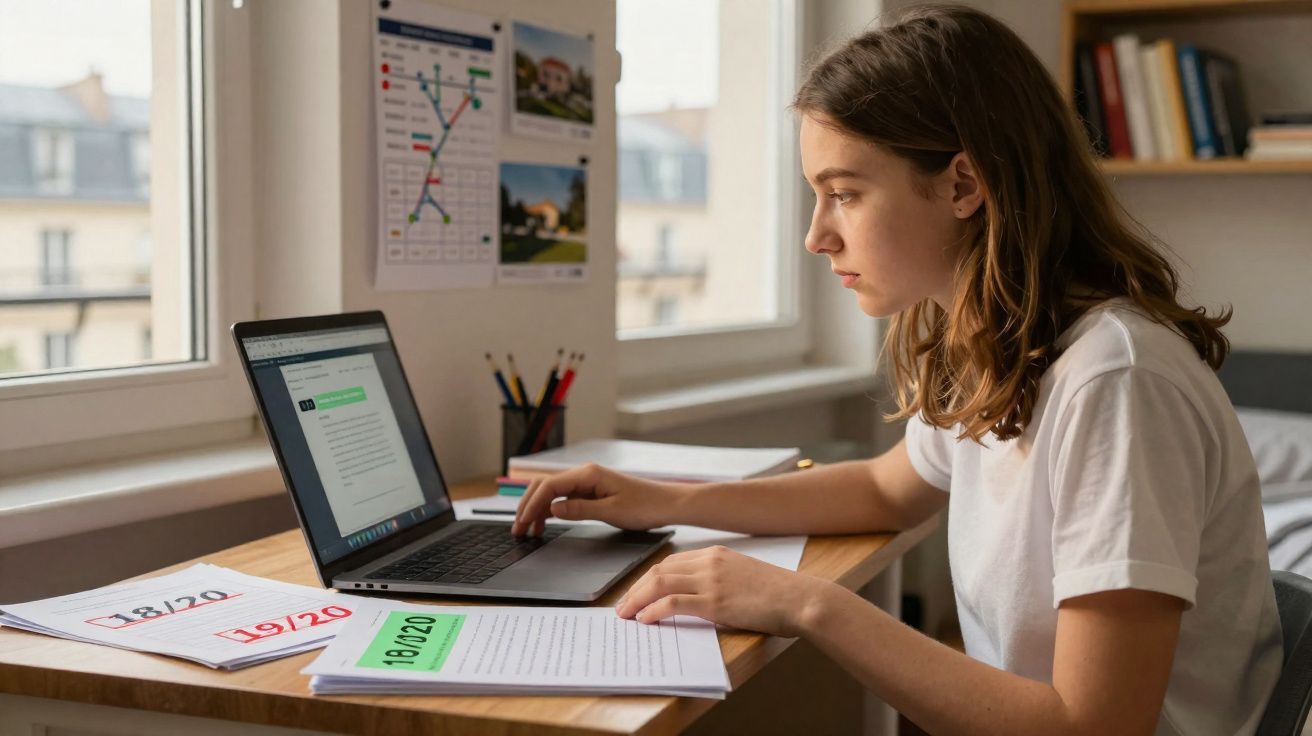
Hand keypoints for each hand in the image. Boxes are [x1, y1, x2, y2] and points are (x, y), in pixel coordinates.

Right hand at [510, 463, 686, 536]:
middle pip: (545, 486)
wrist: (666, 504)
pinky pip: (564, 498)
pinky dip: (551, 510)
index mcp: (588, 474)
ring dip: (537, 509)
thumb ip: (579, 509)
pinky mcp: (591, 491)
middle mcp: (584, 474)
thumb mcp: (611, 512)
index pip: (549, 486)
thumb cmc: (644, 506)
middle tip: (518, 529)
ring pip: (552, 492)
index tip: (522, 523)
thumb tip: (552, 509)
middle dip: (528, 506)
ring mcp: (587, 482)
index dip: (532, 504)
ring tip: (527, 530)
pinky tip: (545, 524)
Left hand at [615, 545, 832, 637]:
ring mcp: (712, 580)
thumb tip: (696, 598)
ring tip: (626, 615)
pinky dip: (654, 610)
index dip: (648, 578)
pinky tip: (645, 620)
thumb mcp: (744, 577)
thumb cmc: (779, 593)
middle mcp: (710, 562)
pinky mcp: (715, 602)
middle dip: (635, 589)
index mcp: (716, 553)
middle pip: (659, 571)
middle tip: (622, 607)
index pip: (670, 563)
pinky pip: (673, 603)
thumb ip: (720, 580)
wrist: (801, 598)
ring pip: (660, 584)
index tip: (636, 592)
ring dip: (637, 600)